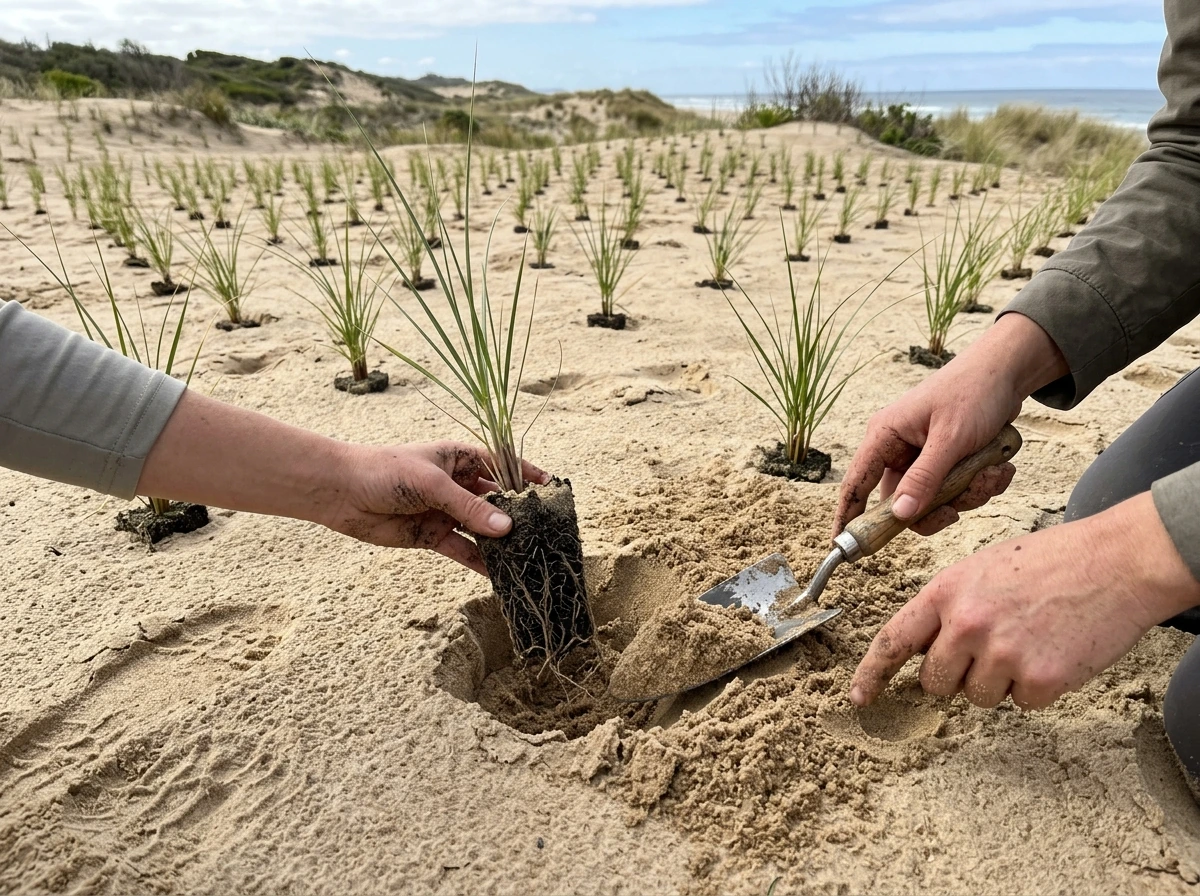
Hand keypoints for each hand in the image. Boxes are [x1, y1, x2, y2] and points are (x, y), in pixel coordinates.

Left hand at [325, 440, 549, 574]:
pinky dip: (481, 563)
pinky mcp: (434, 536)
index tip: (552, 488)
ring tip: (528, 557)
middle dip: (518, 516)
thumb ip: (469, 508)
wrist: (341, 493)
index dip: (526, 476)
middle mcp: (457, 485)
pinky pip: (464, 551)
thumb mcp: (432, 485)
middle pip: (496, 501)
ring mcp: (447, 512)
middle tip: (546, 531)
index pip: (502, 465)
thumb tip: (507, 529)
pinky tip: (500, 575)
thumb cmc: (385, 472)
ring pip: (483, 529)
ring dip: (502, 543)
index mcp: (459, 458)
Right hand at [834, 313, 1067, 538]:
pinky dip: (981, 484)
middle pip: (904, 503)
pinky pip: (958, 491)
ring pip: (936, 500)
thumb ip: (924, 478)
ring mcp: (924, 457)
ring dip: (969, 494)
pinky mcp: (948, 461)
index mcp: (885, 437)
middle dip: (939, 507)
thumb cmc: (974, 393)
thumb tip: (899, 516)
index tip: (839, 546)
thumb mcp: (950, 438)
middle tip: (960, 507)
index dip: (846, 517)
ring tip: (993, 470)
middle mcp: (899, 450)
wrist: (1009, 371)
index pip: (855, 484)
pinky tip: (999, 465)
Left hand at [849, 492, 1199, 709]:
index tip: (859, 698)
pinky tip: (1053, 652)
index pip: (894, 640)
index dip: (872, 673)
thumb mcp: (981, 569)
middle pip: (935, 680)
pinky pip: (1019, 704)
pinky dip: (1036, 687)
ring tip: (1028, 639)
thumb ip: (949, 607)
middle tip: (991, 646)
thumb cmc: (1050, 561)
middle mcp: (966, 624)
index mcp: (946, 592)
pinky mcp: (1038, 679)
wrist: (1116, 563)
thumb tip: (926, 648)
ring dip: (998, 680)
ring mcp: (1001, 654)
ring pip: (976, 696)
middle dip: (955, 673)